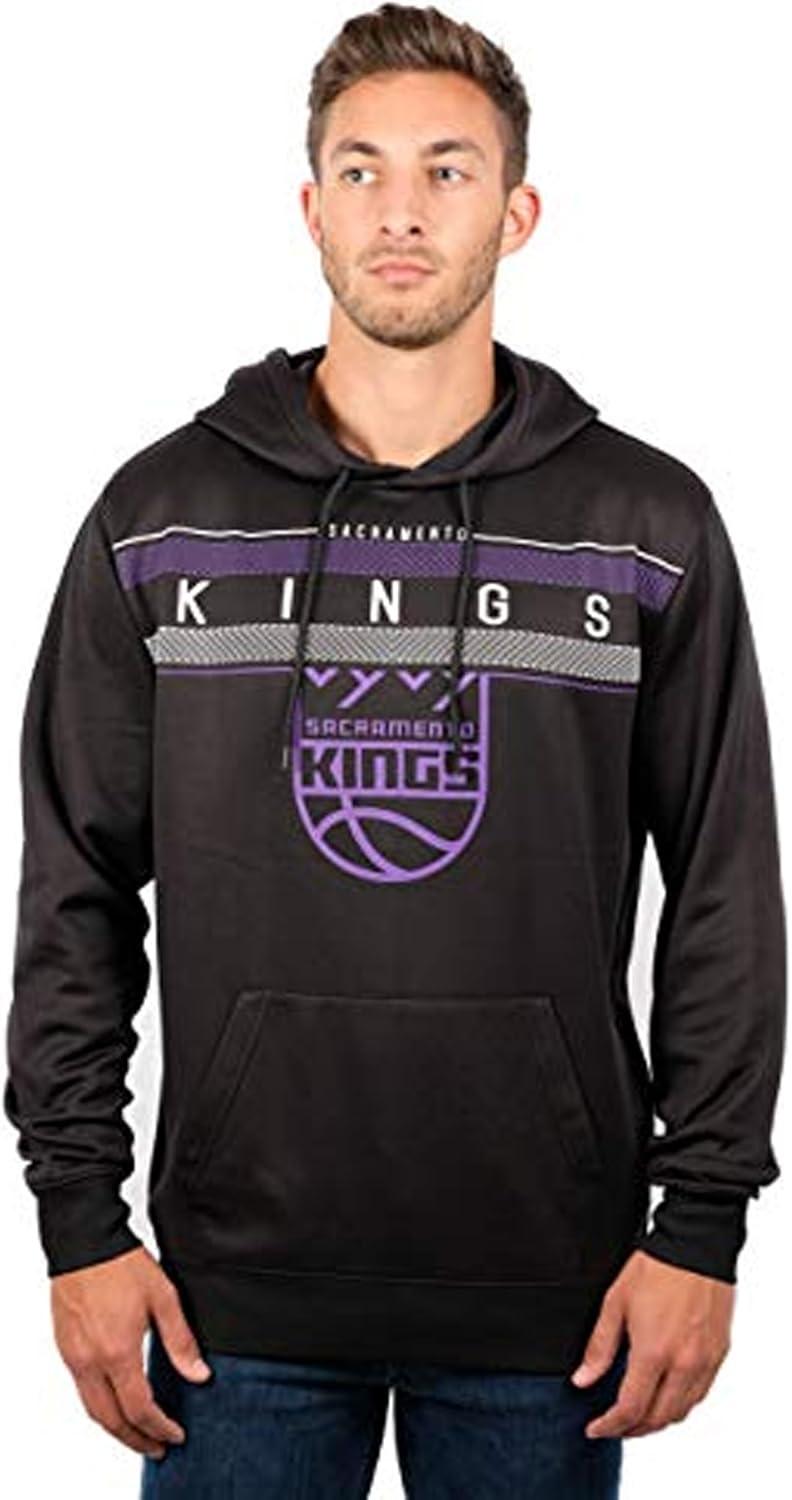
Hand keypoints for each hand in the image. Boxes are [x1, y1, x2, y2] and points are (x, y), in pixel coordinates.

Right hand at [50, 1244, 211, 1459]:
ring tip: (138, 1433)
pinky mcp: (65, 1348)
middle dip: (136, 1439)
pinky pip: (81, 1390)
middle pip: (111, 1420)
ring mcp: (74, 1356)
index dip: (160, 1427)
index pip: (139, 1408)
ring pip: (92, 1409)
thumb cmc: (122, 1264)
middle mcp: (91, 1361)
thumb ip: (180, 1341)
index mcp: (117, 1352)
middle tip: (157, 1447)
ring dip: (116, 1427)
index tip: (175, 1435)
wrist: (85, 1241)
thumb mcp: (163, 1298)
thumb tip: (198, 1375)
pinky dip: (100, 1406)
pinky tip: (115, 1401)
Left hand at [569, 1249, 733, 1437]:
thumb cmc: (655, 1267)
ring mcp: (705, 1361)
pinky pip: (699, 1394)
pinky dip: (680, 1404)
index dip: (610, 1426)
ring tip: (637, 1416)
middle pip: (658, 1418)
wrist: (695, 1244)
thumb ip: (599, 1347)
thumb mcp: (615, 1303)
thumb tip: (582, 1380)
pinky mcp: (718, 1353)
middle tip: (613, 1426)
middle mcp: (683, 1364)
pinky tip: (665, 1396)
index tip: (595, 1428)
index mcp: (654, 1353)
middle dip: (632, 1429)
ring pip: (681, 1411)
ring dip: (657, 1420)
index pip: (631, 1408)